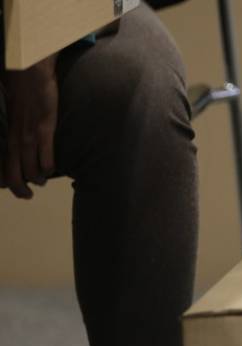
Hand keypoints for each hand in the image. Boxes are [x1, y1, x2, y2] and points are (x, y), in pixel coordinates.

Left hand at [0, 55, 58, 198]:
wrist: (29, 66)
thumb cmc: (20, 82)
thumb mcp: (11, 105)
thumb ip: (14, 120)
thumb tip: (19, 129)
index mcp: (7, 130)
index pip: (3, 160)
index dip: (5, 177)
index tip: (9, 186)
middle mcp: (16, 134)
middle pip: (13, 168)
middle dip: (18, 186)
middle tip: (26, 196)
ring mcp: (30, 131)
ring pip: (29, 164)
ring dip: (35, 178)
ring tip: (40, 185)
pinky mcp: (45, 126)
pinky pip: (46, 153)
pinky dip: (48, 166)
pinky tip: (50, 172)